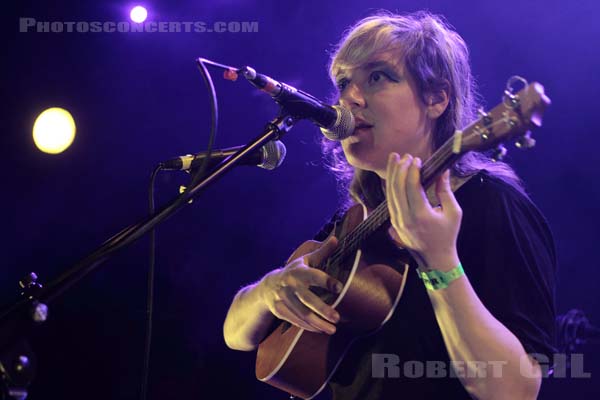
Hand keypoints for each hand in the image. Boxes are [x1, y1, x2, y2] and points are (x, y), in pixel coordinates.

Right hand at [259, 237, 341, 333]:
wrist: (268, 287)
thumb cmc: (294, 271)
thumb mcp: (306, 260)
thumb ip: (322, 251)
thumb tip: (336, 238)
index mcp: (298, 271)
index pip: (314, 276)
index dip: (326, 281)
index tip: (339, 288)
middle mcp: (290, 285)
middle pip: (307, 299)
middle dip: (322, 309)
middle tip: (337, 318)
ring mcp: (283, 299)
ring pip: (302, 314)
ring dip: (317, 323)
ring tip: (333, 329)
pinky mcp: (280, 311)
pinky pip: (296, 321)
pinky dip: (309, 327)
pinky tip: (321, 330)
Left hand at [386, 153, 461, 270]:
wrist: (435, 259)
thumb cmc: (447, 235)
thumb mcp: (453, 213)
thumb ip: (445, 191)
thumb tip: (443, 171)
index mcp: (421, 215)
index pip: (412, 187)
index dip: (413, 171)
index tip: (418, 160)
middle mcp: (405, 218)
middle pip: (397, 188)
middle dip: (400, 169)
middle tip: (405, 156)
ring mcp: (396, 221)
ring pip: (390, 193)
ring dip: (392, 175)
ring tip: (395, 158)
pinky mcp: (393, 222)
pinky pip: (389, 200)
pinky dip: (391, 186)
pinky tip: (393, 174)